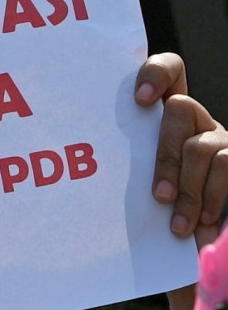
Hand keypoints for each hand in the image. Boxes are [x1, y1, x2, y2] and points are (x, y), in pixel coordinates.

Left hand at [134, 53, 227, 249]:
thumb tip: (95, 178)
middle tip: (159, 197)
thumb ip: (129, 173)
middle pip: (181, 109)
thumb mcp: (139, 188)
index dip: (156, 74)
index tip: (139, 100)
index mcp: (166, 118)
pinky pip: (223, 166)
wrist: (191, 238)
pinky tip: (201, 221)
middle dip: (167, 157)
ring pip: (201, 147)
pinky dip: (210, 197)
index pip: (170, 71)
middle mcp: (195, 120)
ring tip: (178, 225)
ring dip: (188, 189)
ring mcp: (217, 138)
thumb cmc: (155, 213)